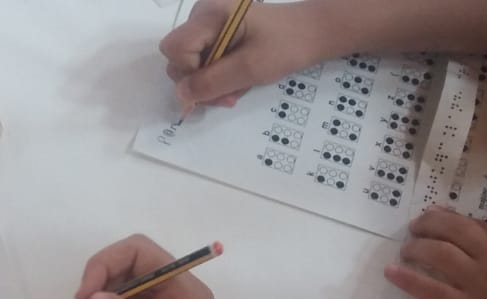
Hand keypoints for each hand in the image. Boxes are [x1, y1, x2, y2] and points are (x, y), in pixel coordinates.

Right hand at [160, 0, 329, 113]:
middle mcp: (203, 14)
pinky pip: (203, 61)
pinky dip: (218, 76)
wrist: (311, 33)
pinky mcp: (216, 33)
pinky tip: (237, 80)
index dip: (189, 72)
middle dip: (201, 83)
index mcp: (210, 14)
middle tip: (230, 96)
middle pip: (179, 58)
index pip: (175, 49)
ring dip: (211, 84)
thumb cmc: (286, 45)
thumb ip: (212, 83)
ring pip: (190, 64)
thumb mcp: (250, 68)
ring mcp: (208, 23)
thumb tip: (180, 95)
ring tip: (237, 89)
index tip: (218, 83)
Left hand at [385, 209, 486, 298]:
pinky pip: (430, 289)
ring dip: (417, 247)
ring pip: (439, 254)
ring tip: (406, 249)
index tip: (438, 216)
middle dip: (431, 223)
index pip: (480, 226)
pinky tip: (392, 272)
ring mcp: (481, 285)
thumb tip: (483, 247)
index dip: (453, 219)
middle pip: (457, 230)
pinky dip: (407, 279)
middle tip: (415, 226)